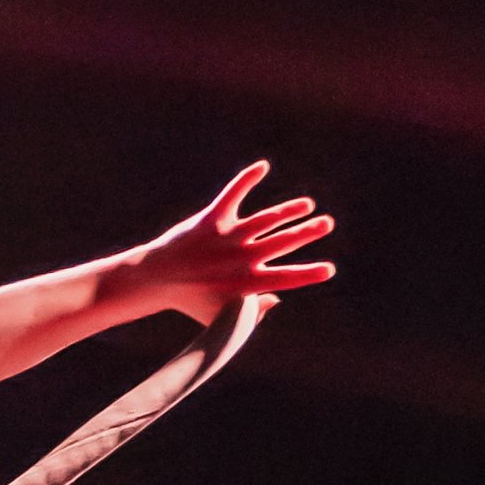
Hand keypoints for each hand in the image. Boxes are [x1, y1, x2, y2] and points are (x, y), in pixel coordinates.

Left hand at [142, 164, 334, 325]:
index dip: (307, 275)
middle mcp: (238, 259)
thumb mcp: (221, 318)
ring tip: (307, 205)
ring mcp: (226, 238)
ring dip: (288, 210)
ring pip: (264, 220)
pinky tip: (263, 166)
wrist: (156, 279)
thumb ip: (251, 312)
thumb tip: (278, 298)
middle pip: (280, 243)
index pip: (283, 279)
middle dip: (306, 233)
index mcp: (244, 284)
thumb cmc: (193, 300)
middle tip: (327, 224)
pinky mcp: (211, 220)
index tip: (329, 269)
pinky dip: (246, 179)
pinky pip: (232, 195)